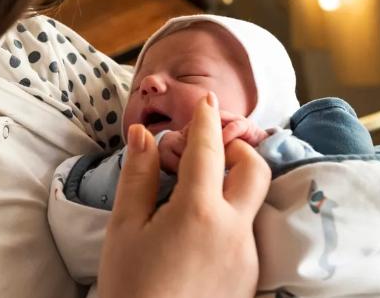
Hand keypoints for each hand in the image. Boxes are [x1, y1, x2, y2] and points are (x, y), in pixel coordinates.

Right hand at [98, 92, 270, 297]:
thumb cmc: (130, 286)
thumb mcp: (124, 228)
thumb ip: (139, 176)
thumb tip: (143, 134)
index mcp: (199, 212)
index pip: (209, 150)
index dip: (206, 120)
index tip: (206, 100)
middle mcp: (234, 231)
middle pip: (255, 170)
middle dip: (237, 149)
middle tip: (208, 149)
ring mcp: (246, 256)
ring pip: (253, 203)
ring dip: (233, 183)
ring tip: (197, 190)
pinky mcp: (249, 277)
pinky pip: (247, 233)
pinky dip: (230, 215)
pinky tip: (199, 228)